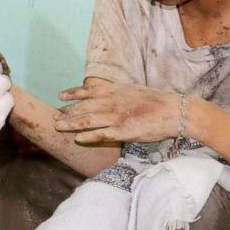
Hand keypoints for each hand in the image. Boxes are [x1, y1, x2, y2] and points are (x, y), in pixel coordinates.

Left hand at [55, 81, 182, 144]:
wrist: (174, 110)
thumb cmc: (157, 101)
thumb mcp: (134, 90)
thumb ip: (119, 92)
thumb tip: (107, 93)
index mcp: (116, 90)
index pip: (88, 91)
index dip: (73, 94)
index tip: (60, 96)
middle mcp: (113, 101)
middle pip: (84, 107)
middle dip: (67, 112)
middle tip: (54, 117)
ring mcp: (117, 117)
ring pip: (88, 120)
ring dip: (71, 124)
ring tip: (59, 127)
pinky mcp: (124, 131)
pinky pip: (102, 134)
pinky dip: (88, 137)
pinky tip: (77, 139)